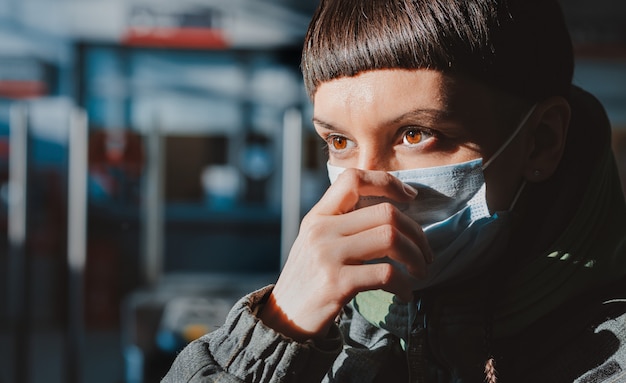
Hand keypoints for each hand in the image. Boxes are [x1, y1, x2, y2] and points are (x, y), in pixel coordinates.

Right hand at [259, 168, 432, 340]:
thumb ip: (342, 224)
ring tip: (421, 271)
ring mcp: (327, 256)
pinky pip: (386, 274)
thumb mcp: (316, 243)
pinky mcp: (336, 283)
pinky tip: (405, 294)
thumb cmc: (310, 281)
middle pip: (385, 213)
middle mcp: (321, 230)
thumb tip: (392, 212)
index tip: (410, 198)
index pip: (353, 179)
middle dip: (417, 233)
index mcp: (318, 216)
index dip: (387, 182)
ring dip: (416, 256)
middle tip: (426, 252)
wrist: (284, 321)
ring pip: (390, 238)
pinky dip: (404, 284)